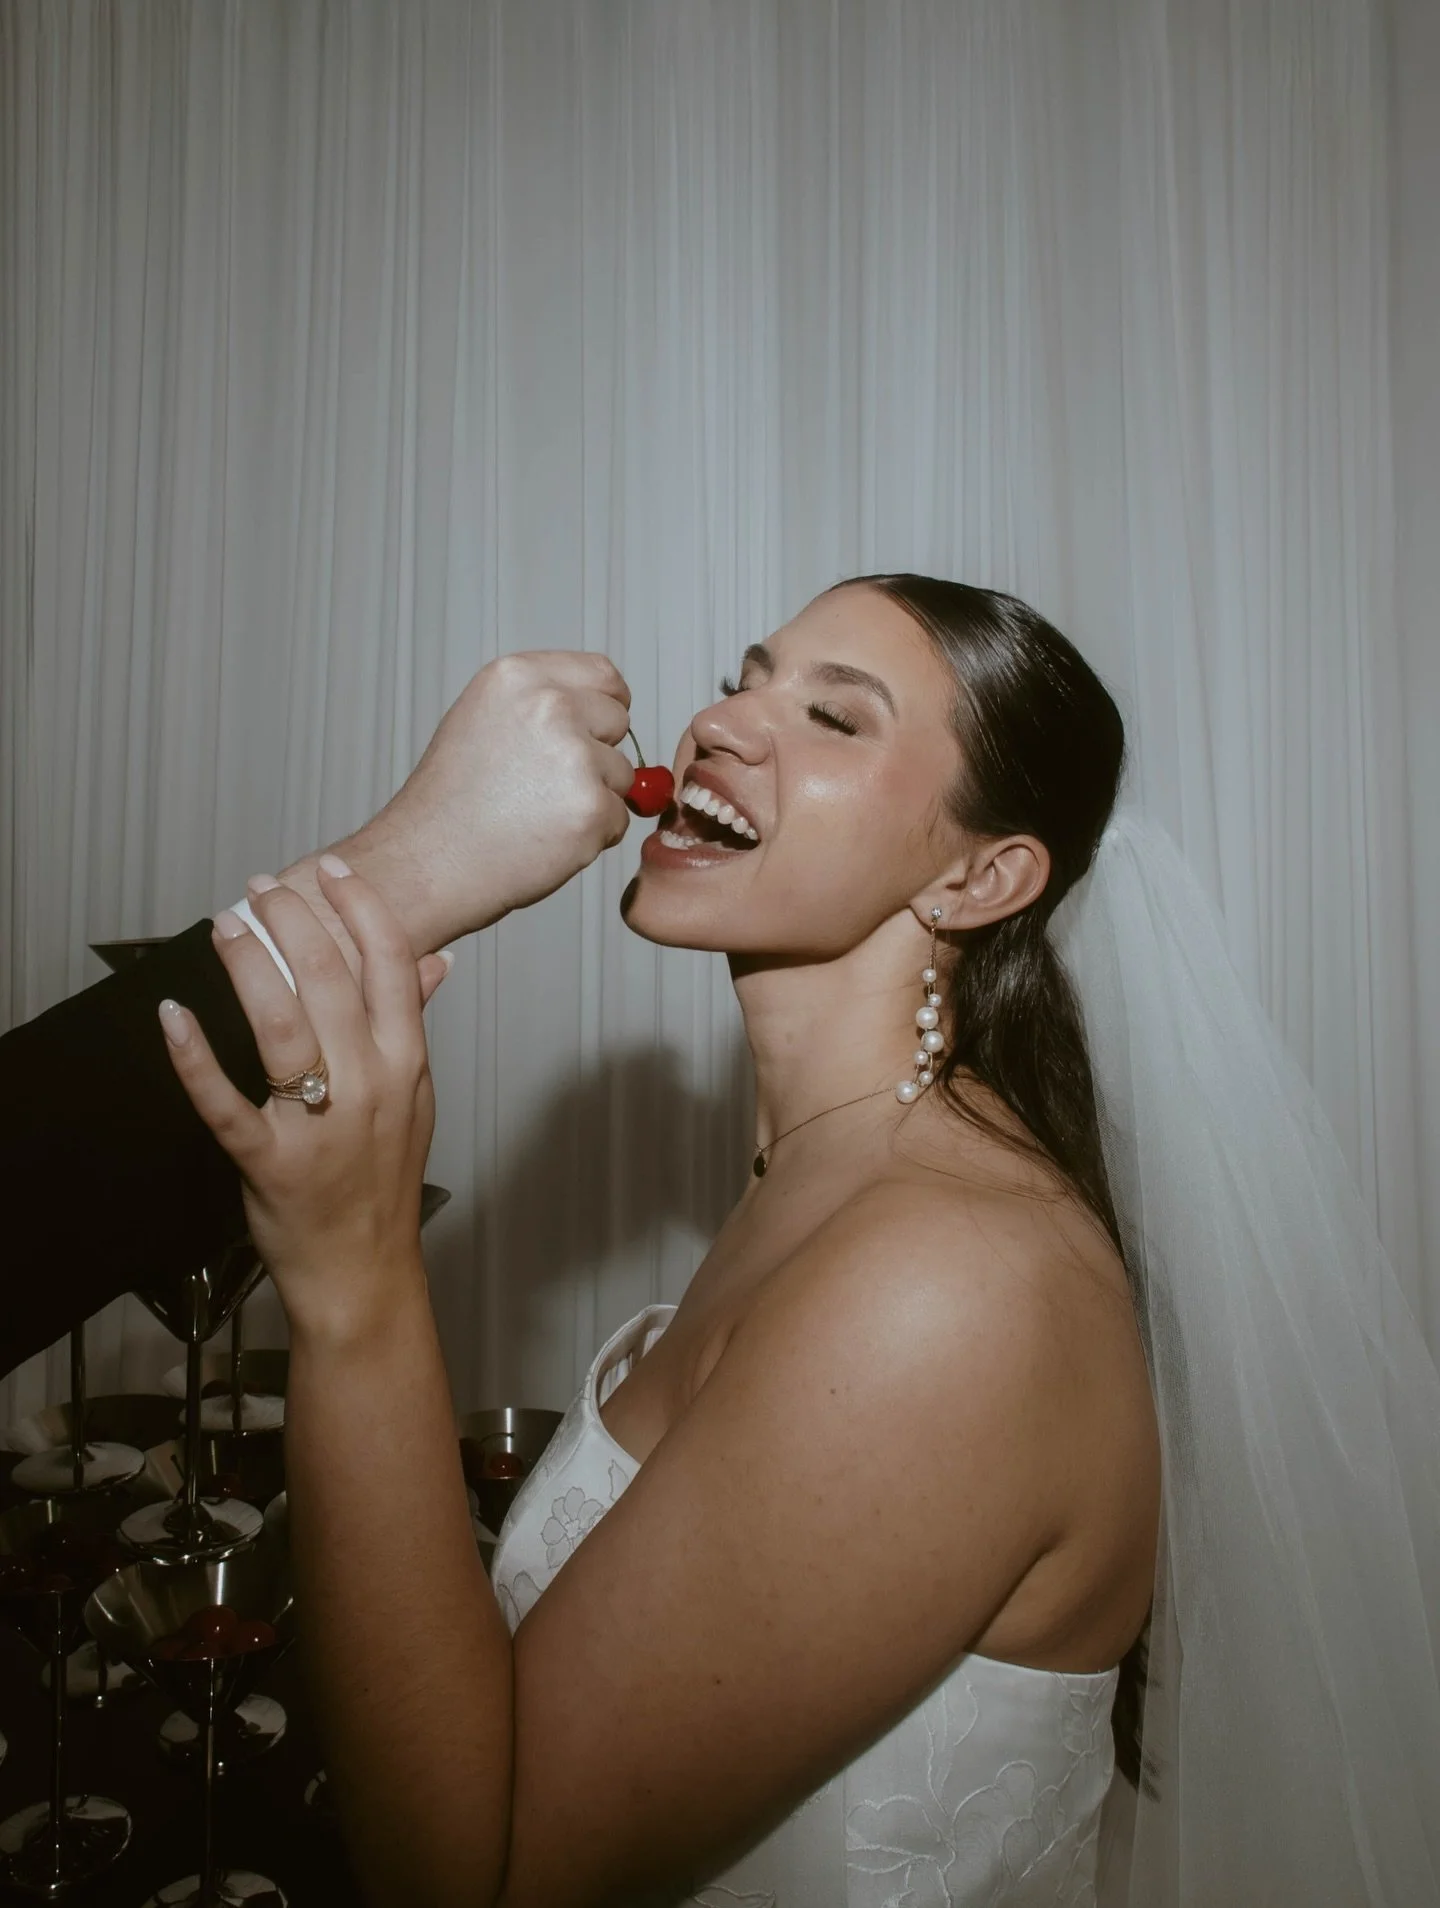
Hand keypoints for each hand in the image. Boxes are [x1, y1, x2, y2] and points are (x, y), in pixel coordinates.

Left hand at [160, 860, 450, 1339]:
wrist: (363, 1268)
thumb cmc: (382, 1180)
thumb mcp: (415, 1098)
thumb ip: (414, 1025)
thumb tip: (436, 962)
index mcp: (405, 1063)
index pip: (392, 965)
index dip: (361, 908)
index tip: (333, 870)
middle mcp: (368, 1086)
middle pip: (331, 980)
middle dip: (293, 921)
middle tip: (261, 889)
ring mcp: (320, 1124)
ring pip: (281, 1025)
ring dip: (248, 966)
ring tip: (226, 927)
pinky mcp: (270, 1161)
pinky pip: (225, 1103)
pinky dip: (194, 1058)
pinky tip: (173, 1016)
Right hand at [293, 651, 634, 957]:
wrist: (428, 862)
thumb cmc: (449, 804)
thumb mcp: (481, 719)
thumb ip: (539, 704)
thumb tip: (599, 710)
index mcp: (519, 677)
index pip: (602, 674)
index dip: (606, 704)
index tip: (597, 727)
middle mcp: (550, 706)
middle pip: (618, 722)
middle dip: (598, 753)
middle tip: (545, 785)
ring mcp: (575, 757)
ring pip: (622, 775)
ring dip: (594, 798)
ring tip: (536, 814)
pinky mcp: (591, 807)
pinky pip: (618, 819)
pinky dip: (593, 836)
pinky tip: (545, 838)